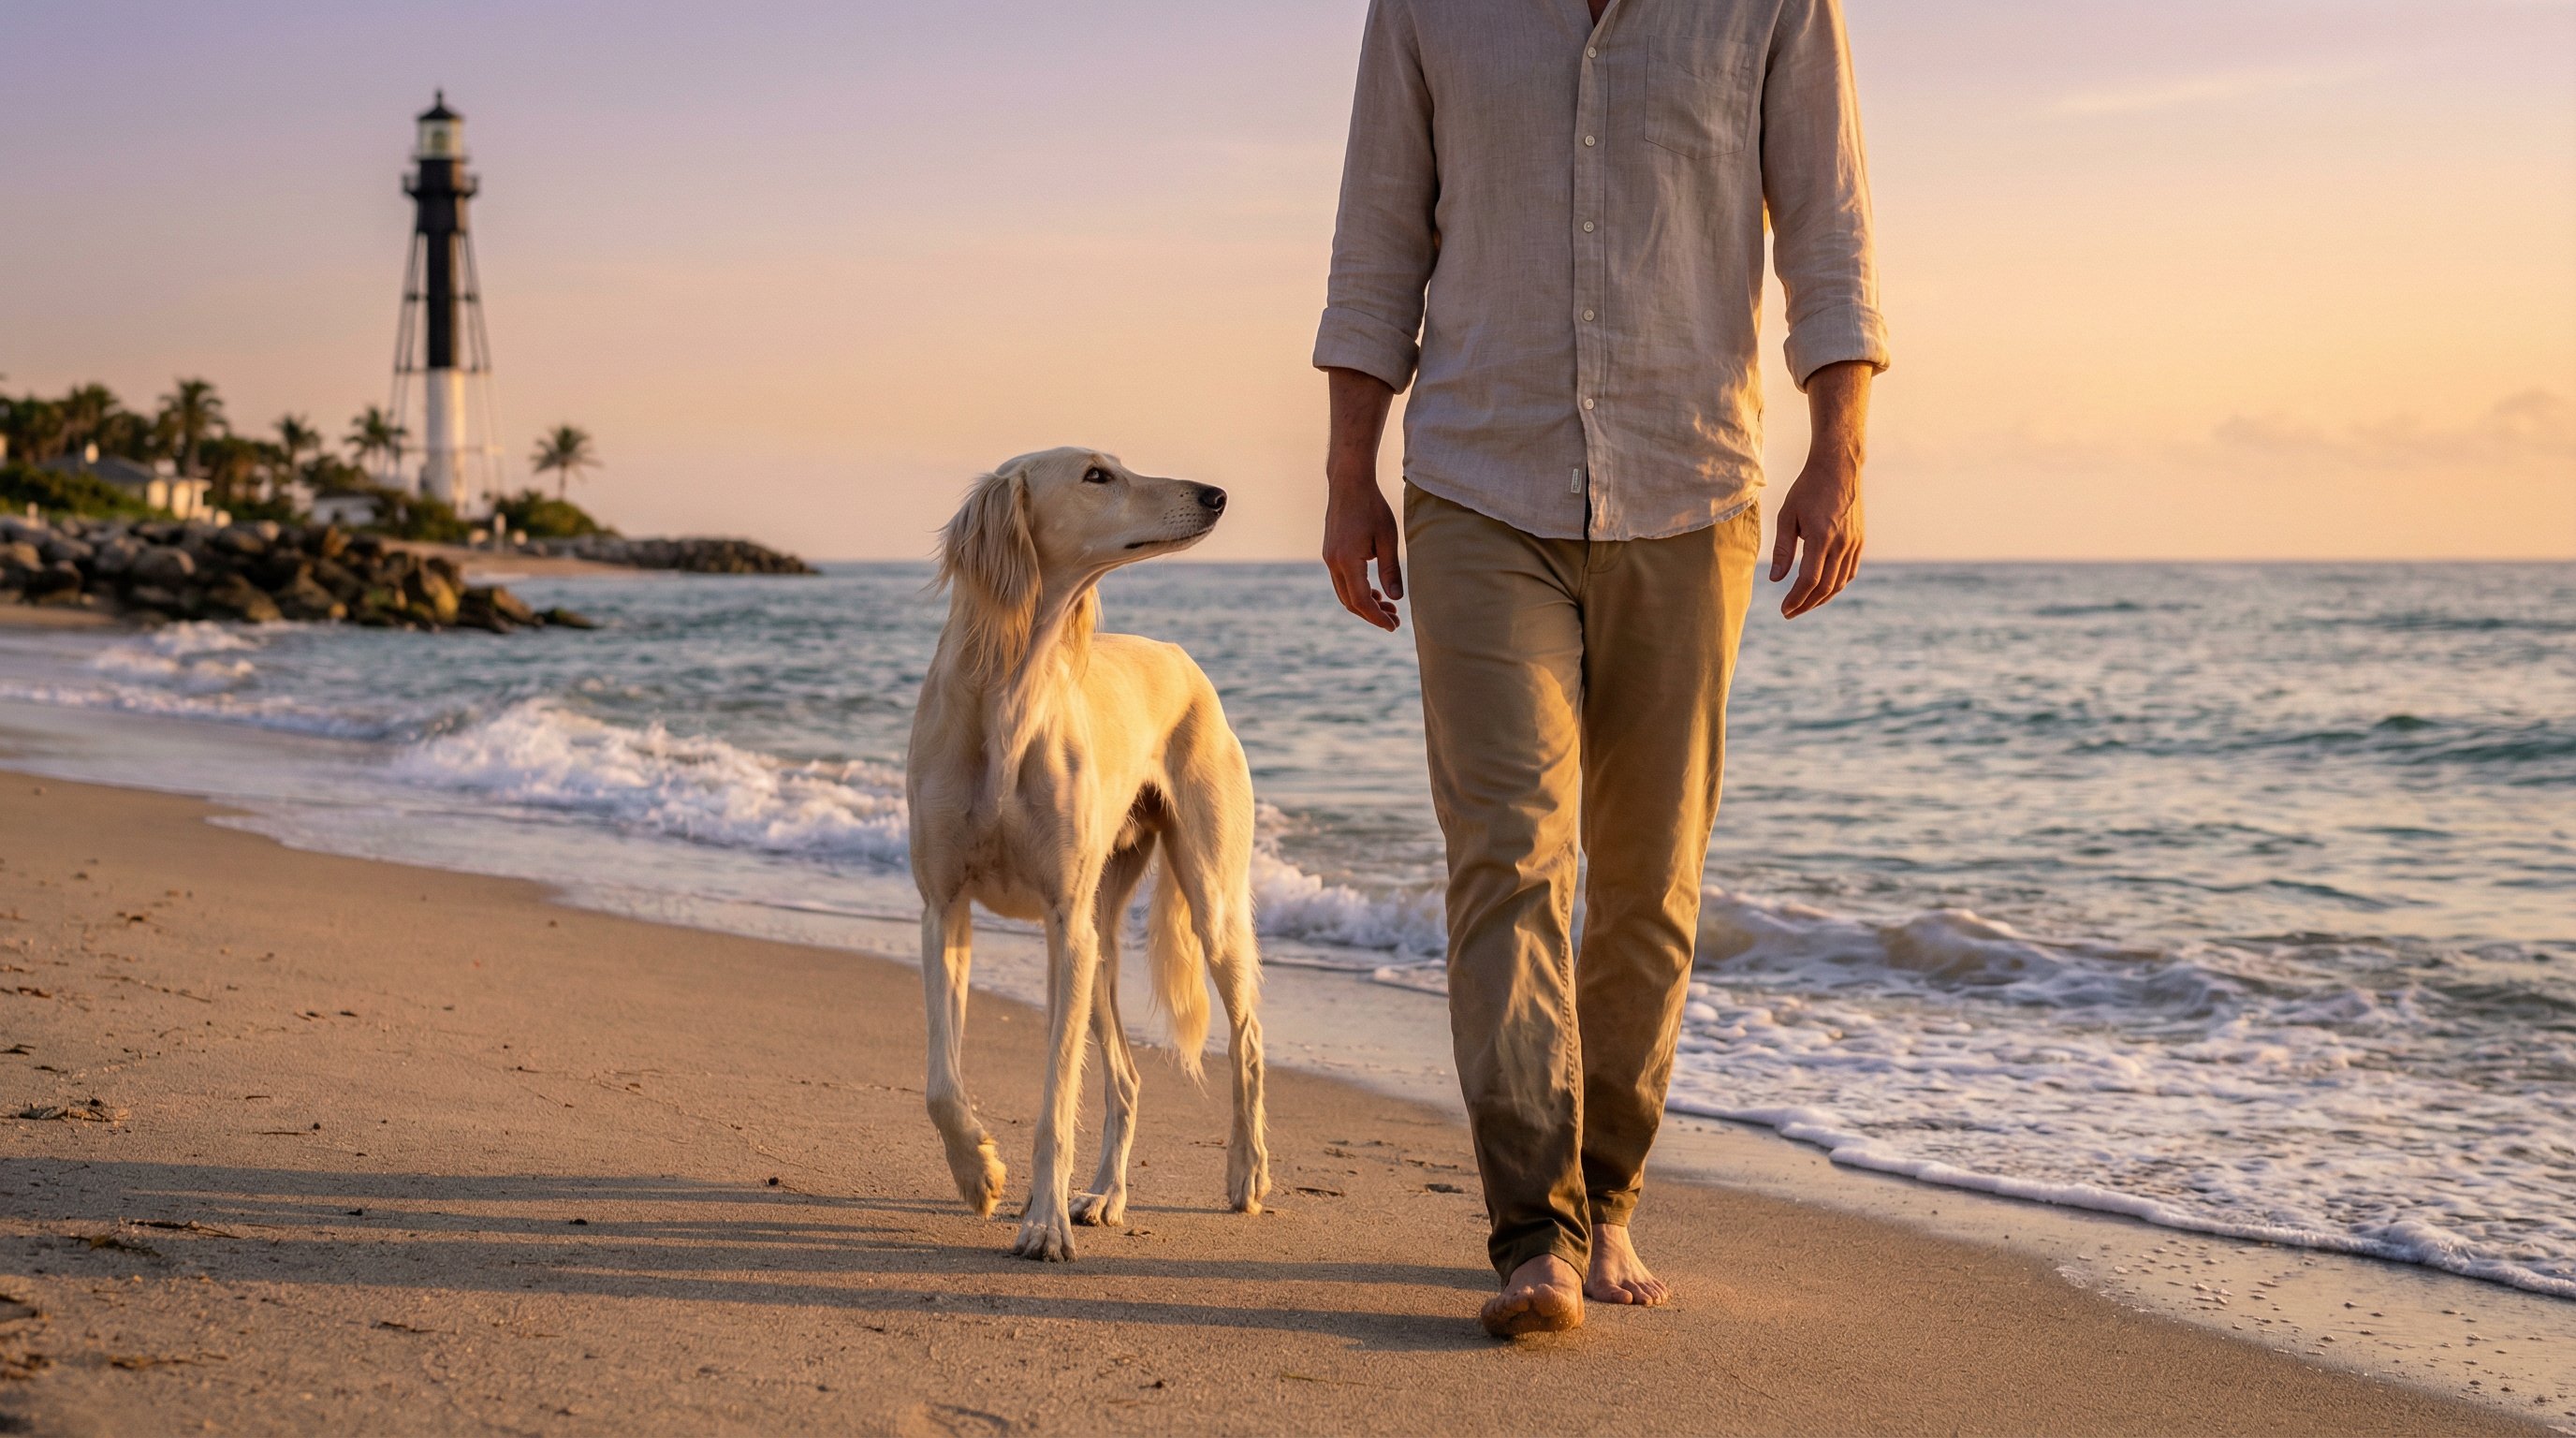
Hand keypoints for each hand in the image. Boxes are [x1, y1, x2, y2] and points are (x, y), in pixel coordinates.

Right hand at [1321, 367, 1403, 630]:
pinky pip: (1342, 581)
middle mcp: (1333, 562)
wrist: (1348, 483)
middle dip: (1371, 614)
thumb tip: (1396, 598)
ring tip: (1388, 607)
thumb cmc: (1372, 507)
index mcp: (1347, 560)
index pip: (1361, 600)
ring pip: (1344, 593)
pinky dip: (1357, 591)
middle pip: (1350, 602)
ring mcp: (1328, 558)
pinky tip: (1375, 590)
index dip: (1377, 617)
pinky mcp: (1330, 553)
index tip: (1393, 627)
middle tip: (1394, 621)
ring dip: (1364, 604)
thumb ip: (1390, 570)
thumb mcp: (1388, 538)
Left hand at [1769, 459, 1861, 618]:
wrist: (1839, 468)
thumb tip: (1776, 579)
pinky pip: (1849, 572)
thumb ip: (1782, 549)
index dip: (1796, 599)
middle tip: (1789, 613)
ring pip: (1839, 583)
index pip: (1809, 580)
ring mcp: (1854, 543)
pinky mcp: (1860, 541)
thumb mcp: (1787, 515)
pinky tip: (1822, 589)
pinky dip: (1836, 585)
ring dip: (1821, 599)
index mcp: (1821, 537)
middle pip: (1825, 587)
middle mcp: (1842, 544)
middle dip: (1806, 604)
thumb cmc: (1807, 489)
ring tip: (1803, 605)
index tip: (1784, 610)